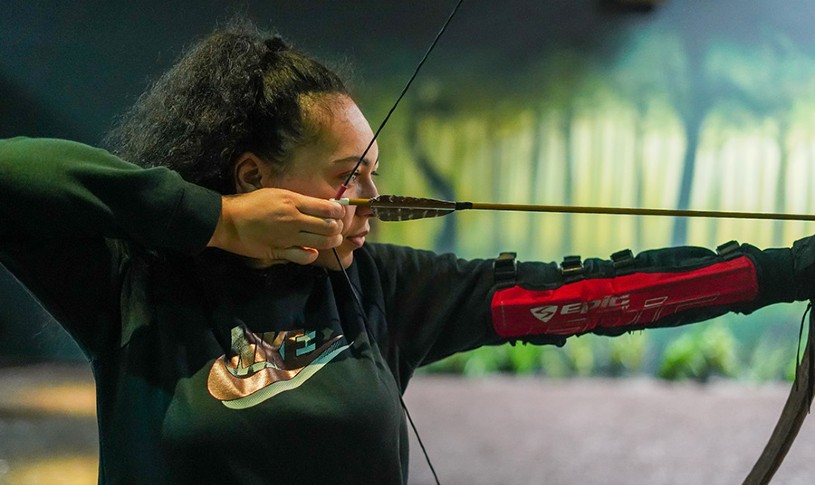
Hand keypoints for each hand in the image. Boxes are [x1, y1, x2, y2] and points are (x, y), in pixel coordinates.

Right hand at [207, 188, 344, 265]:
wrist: (228, 220)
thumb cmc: (251, 204)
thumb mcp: (277, 194)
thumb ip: (298, 200)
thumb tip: (320, 206)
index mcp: (293, 201)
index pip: (327, 208)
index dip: (339, 212)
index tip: (339, 213)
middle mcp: (294, 219)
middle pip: (329, 226)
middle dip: (338, 228)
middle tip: (336, 228)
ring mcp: (288, 237)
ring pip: (321, 242)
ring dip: (331, 242)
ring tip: (330, 240)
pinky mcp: (280, 251)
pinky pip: (304, 257)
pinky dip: (312, 255)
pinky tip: (311, 251)